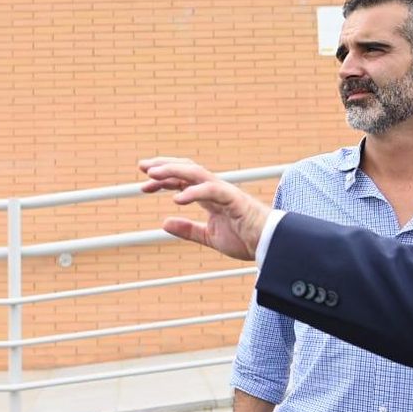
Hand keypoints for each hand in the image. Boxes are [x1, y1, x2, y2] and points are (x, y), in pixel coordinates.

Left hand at [138, 157, 270, 260]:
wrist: (270, 245)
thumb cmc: (246, 238)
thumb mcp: (209, 236)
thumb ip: (188, 230)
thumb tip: (163, 223)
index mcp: (209, 196)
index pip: (182, 181)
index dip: (162, 180)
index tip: (143, 184)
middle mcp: (215, 189)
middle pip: (186, 168)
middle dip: (164, 166)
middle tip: (142, 167)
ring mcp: (225, 191)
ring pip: (196, 173)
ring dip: (173, 171)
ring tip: (153, 175)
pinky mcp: (234, 199)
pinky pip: (212, 190)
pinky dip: (194, 192)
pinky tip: (177, 198)